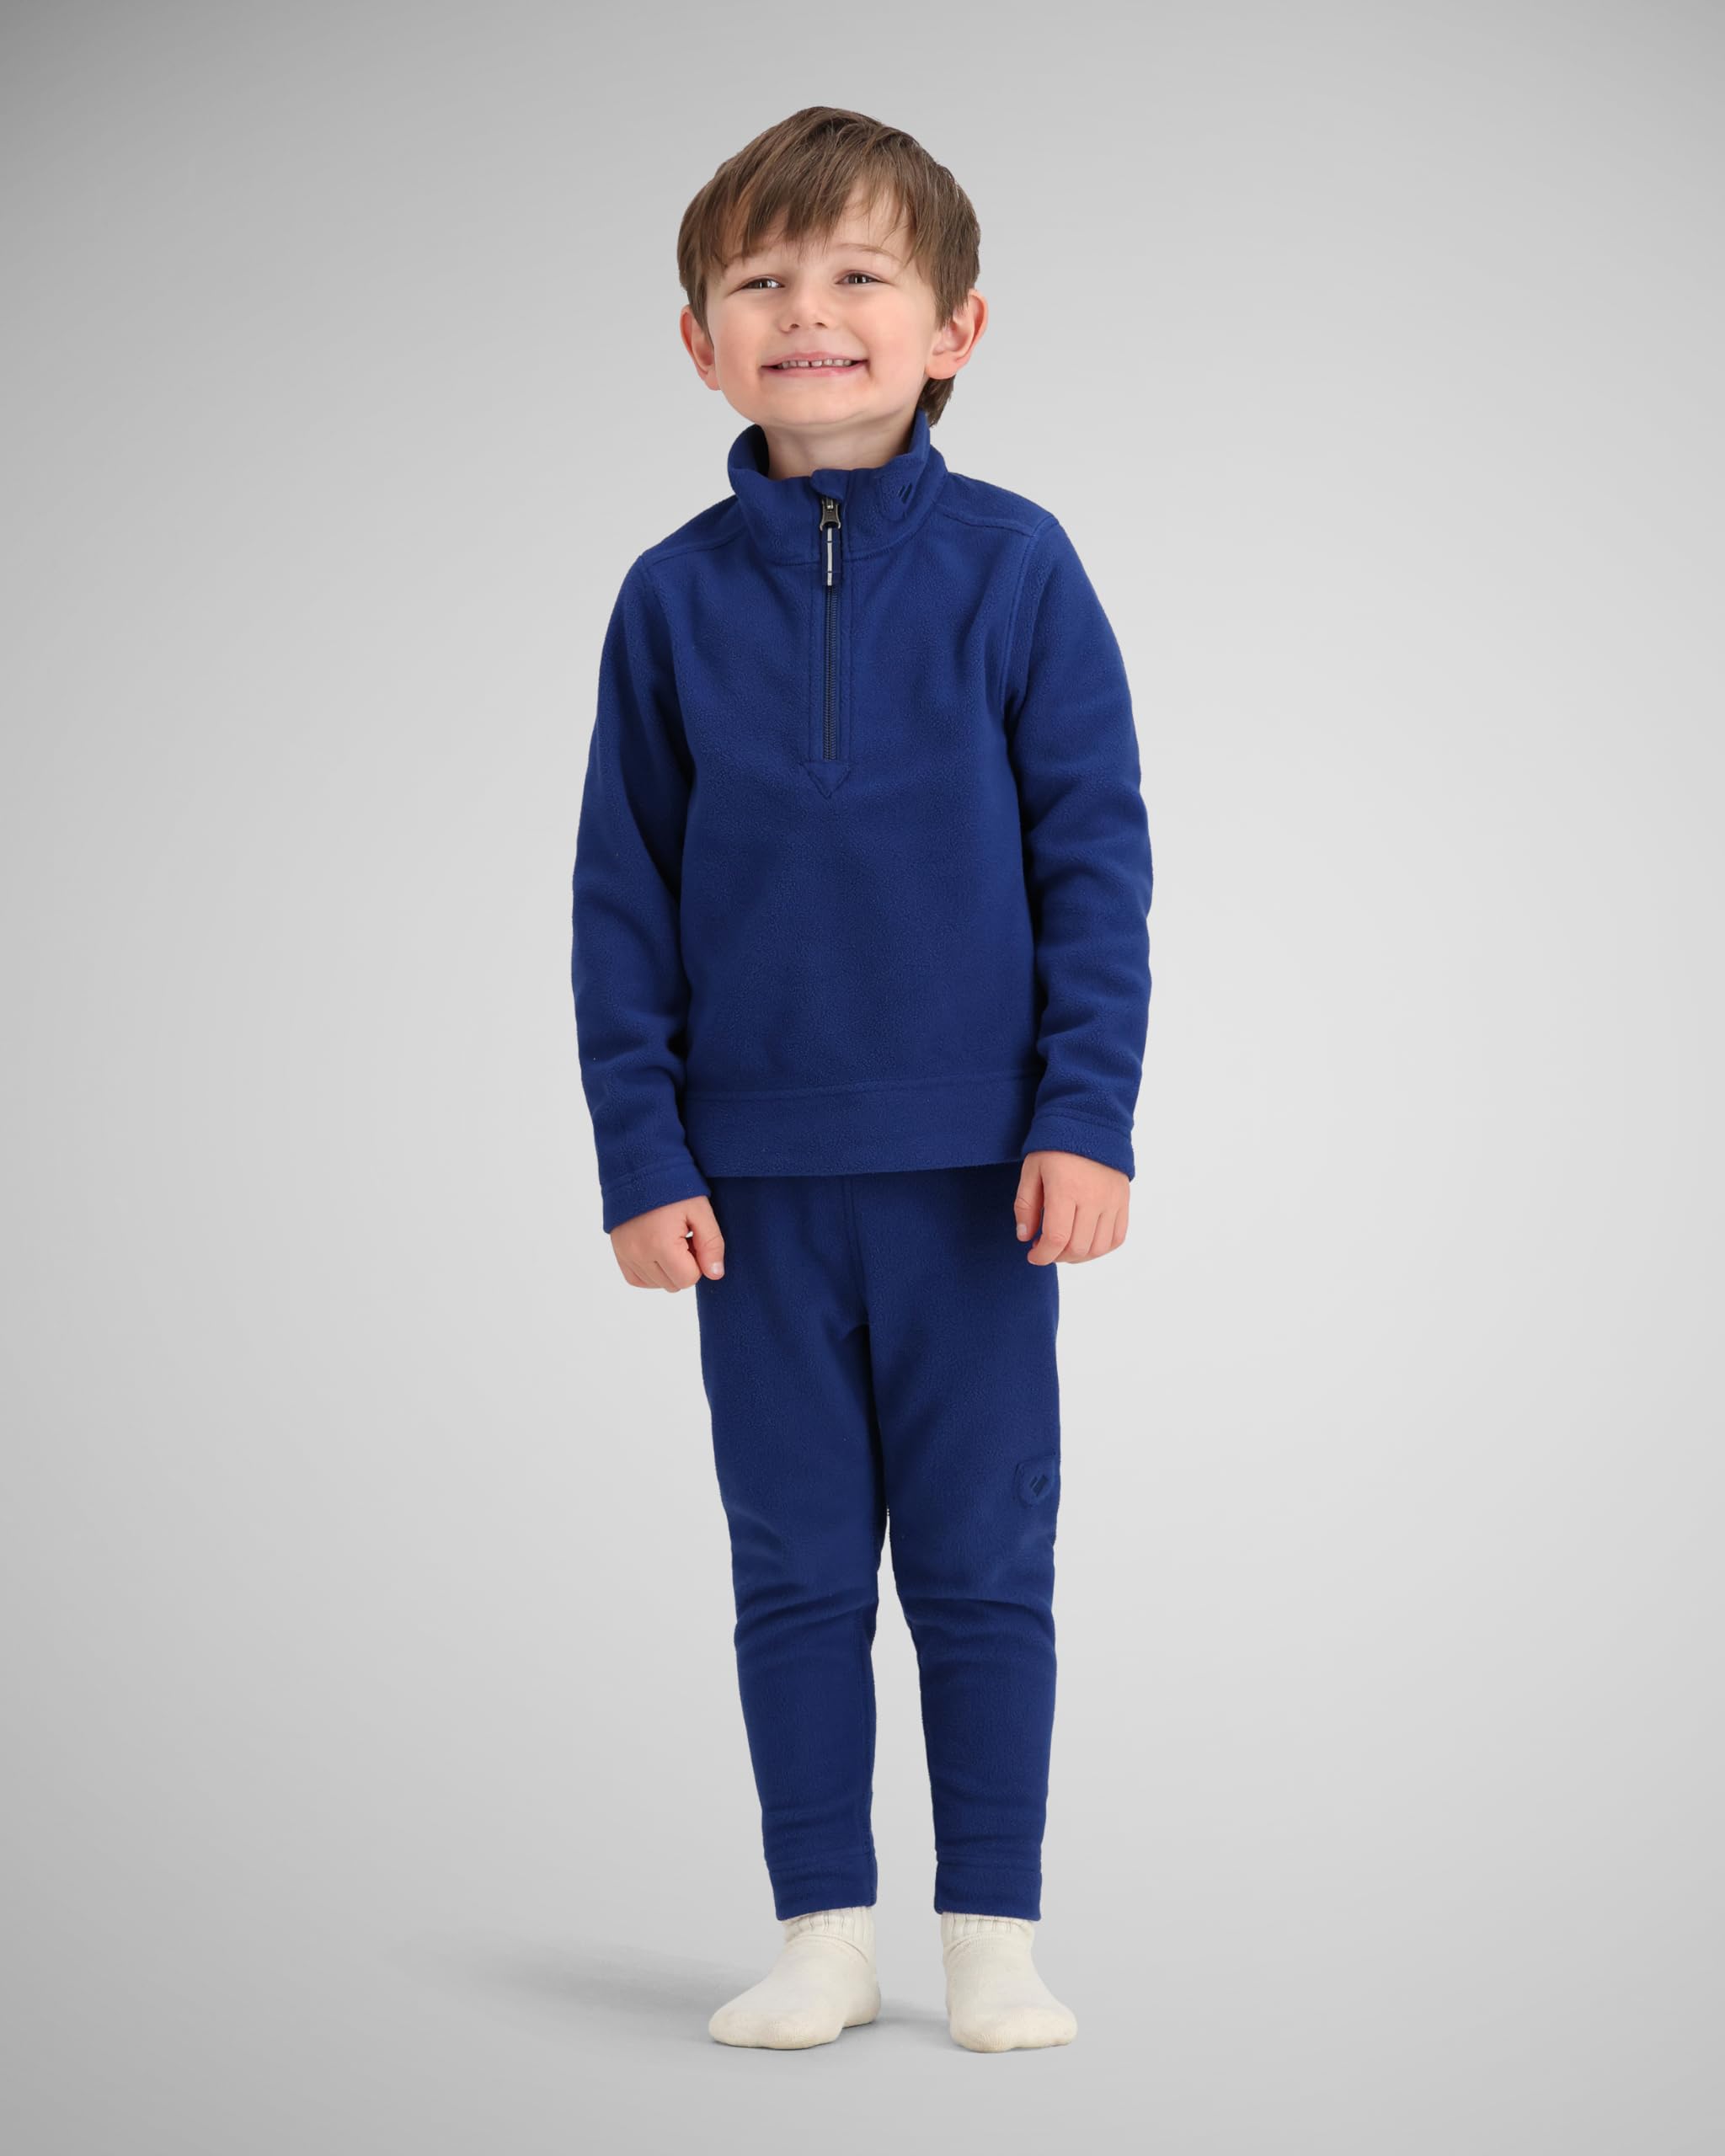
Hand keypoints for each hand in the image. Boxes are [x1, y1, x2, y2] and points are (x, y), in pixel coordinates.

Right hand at [610, 1192, 725, 1290]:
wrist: (641, 1166)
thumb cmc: (673, 1186)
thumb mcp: (701, 1211)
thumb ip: (712, 1244)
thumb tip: (715, 1274)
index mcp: (661, 1245)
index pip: (688, 1279)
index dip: (698, 1262)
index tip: (694, 1239)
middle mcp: (638, 1254)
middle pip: (672, 1284)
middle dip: (683, 1266)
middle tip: (683, 1237)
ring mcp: (625, 1254)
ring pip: (656, 1284)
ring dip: (667, 1269)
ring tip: (669, 1239)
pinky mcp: (618, 1252)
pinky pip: (636, 1279)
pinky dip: (650, 1272)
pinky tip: (658, 1252)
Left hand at [1014, 1150, 1129, 1264]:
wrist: (1090, 1123)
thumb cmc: (1055, 1147)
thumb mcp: (1031, 1170)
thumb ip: (1025, 1205)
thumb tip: (1025, 1237)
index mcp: (1066, 1189)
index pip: (1057, 1238)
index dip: (1042, 1256)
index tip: (1032, 1255)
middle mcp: (1093, 1198)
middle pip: (1078, 1247)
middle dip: (1056, 1256)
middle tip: (1045, 1246)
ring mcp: (1112, 1201)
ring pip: (1098, 1248)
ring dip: (1078, 1256)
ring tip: (1064, 1246)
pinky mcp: (1123, 1201)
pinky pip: (1117, 1237)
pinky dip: (1100, 1248)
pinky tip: (1085, 1241)